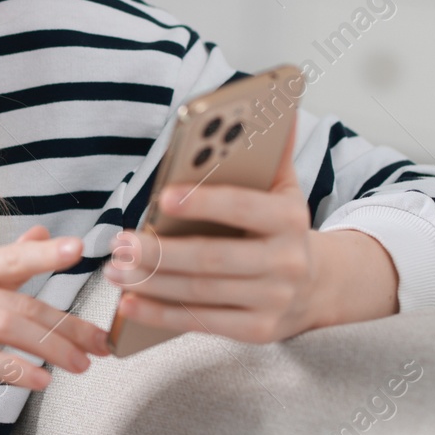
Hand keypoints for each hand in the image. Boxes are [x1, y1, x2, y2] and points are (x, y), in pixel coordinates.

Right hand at [0, 226, 111, 434]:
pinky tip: (40, 382)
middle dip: (66, 325)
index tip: (83, 251)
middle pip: (18, 300)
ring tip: (80, 366)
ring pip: (5, 326)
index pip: (10, 258)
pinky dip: (16, 370)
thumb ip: (0, 270)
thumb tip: (41, 234)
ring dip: (50, 348)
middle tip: (99, 345)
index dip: (46, 253)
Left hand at [104, 122, 396, 342]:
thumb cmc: (283, 228)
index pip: (243, 207)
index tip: (162, 198)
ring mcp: (273, 300)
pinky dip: (161, 315)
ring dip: (152, 282)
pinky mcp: (258, 331)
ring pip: (201, 292)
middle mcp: (286, 262)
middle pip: (213, 257)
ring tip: (114, 269)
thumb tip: (275, 103)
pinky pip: (202, 322)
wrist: (319, 285)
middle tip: (119, 242)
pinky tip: (130, 303)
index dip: (203, 202)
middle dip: (160, 251)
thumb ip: (270, 149)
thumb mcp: (285, 187)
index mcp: (291, 218)